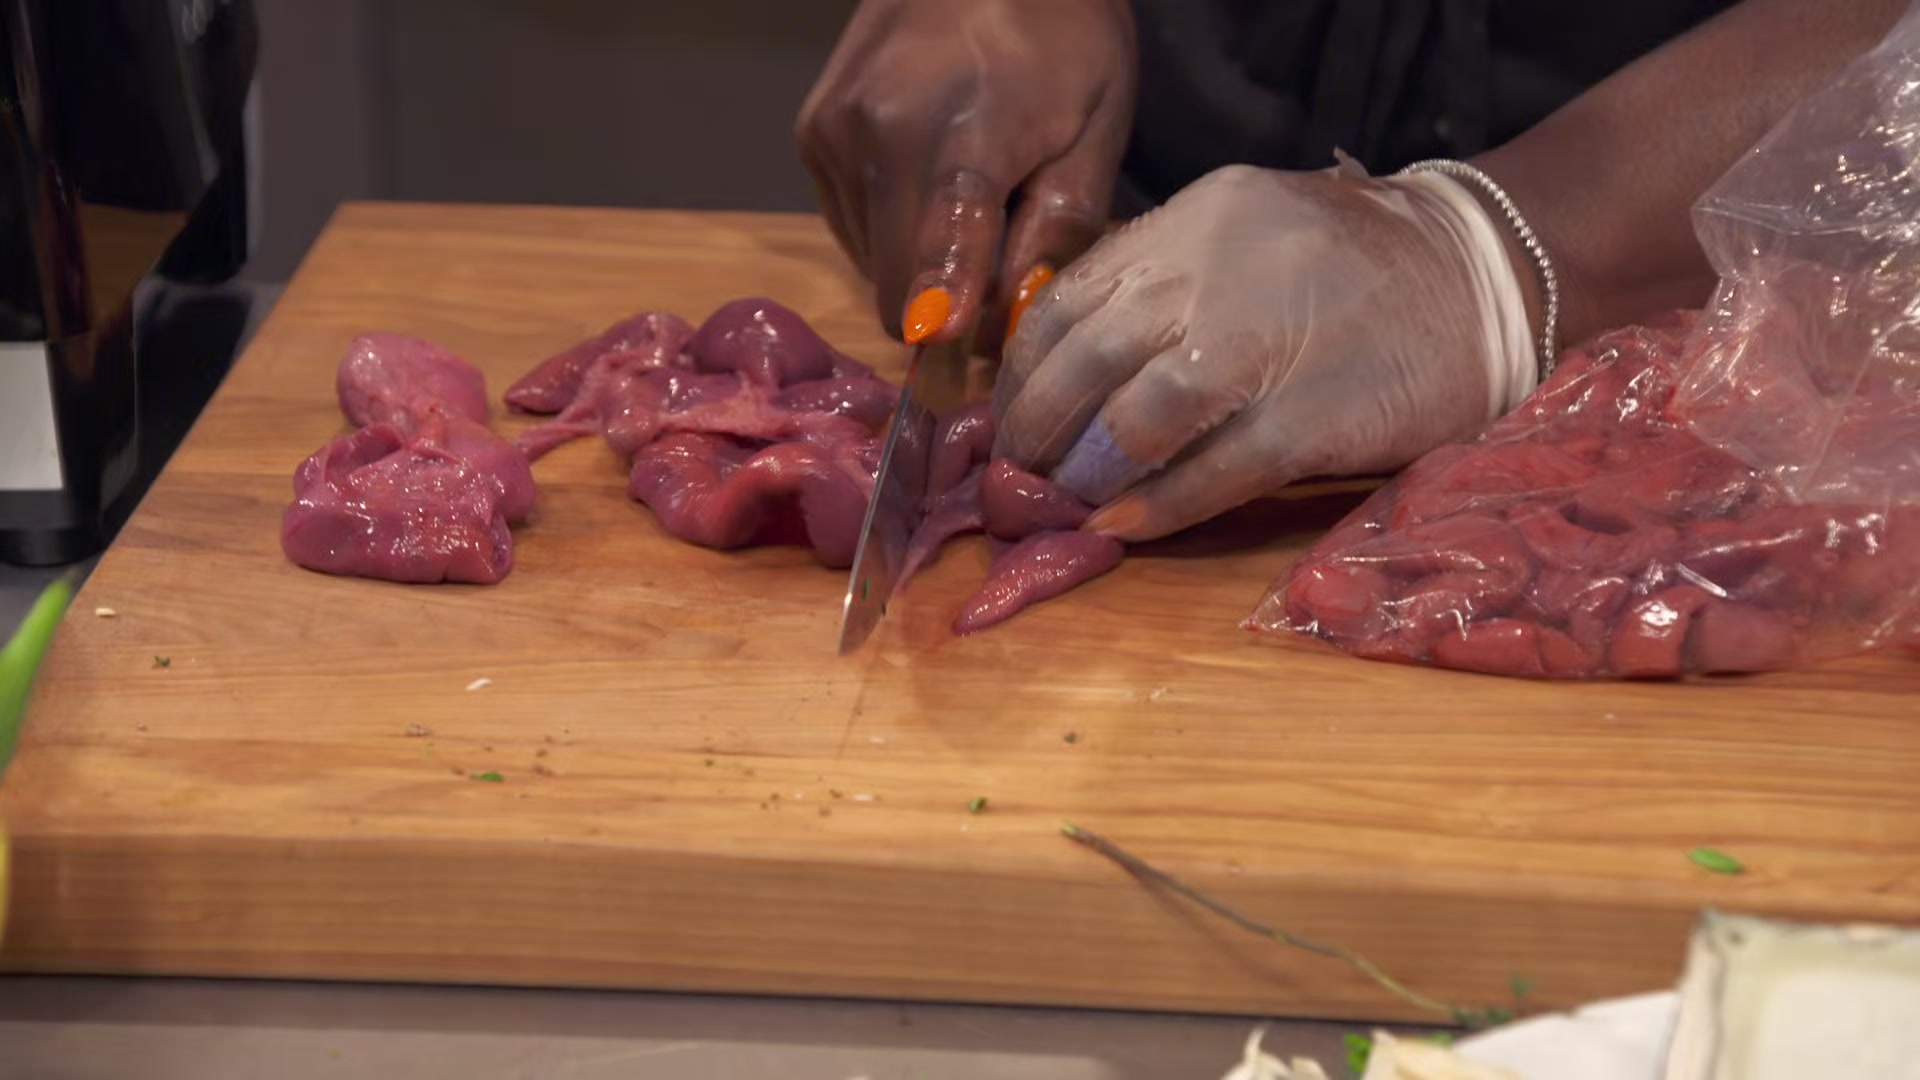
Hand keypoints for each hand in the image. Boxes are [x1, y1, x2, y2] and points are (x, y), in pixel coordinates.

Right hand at [795, 0, 1135, 344]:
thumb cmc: (1061, 33)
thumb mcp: (1097, 128)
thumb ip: (1059, 229)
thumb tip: (1011, 320)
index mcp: (958, 135)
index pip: (931, 270)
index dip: (949, 331)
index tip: (963, 361)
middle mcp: (873, 137)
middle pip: (895, 293)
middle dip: (949, 310)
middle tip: (1005, 276)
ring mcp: (830, 135)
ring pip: (873, 265)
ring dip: (924, 263)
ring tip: (974, 201)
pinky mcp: (810, 134)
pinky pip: (854, 226)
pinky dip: (897, 227)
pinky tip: (935, 176)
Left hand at [992, 162, 1540, 541]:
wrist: (1485, 273)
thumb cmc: (1353, 272)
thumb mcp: (1244, 242)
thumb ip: (1163, 291)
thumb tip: (1067, 382)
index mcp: (1194, 221)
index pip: (1068, 300)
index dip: (1022, 375)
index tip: (1006, 423)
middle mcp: (1219, 270)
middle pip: (1087, 360)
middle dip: (1036, 432)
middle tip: (1019, 479)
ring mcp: (1269, 343)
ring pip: (1137, 418)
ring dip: (1086, 474)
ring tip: (1067, 506)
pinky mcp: (1318, 414)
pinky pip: (1213, 472)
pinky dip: (1155, 510)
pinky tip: (1122, 531)